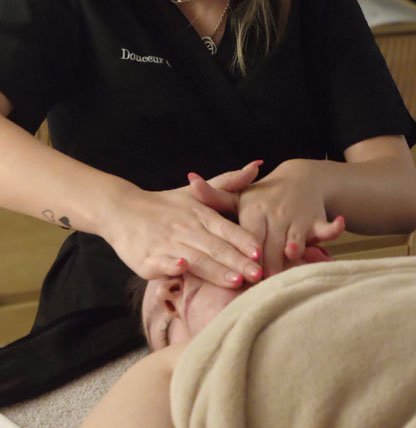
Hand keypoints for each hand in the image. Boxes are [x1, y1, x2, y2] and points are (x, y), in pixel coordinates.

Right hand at [101, 161, 263, 286]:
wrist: (121, 209)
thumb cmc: (166, 205)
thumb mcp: (197, 192)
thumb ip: (229, 182)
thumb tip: (258, 165)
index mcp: (200, 215)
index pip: (226, 229)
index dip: (243, 240)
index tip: (261, 251)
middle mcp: (186, 229)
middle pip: (215, 247)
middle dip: (238, 262)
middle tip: (259, 275)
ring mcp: (166, 244)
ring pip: (194, 258)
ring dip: (214, 270)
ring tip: (235, 281)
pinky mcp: (147, 259)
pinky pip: (160, 262)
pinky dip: (170, 265)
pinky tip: (181, 268)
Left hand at [188, 159, 344, 276]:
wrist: (301, 178)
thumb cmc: (263, 196)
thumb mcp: (239, 195)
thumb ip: (214, 196)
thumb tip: (190, 180)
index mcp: (254, 211)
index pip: (247, 238)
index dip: (243, 255)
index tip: (239, 275)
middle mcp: (275, 214)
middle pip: (269, 246)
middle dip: (267, 265)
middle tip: (261, 286)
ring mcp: (297, 218)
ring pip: (294, 241)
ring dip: (293, 251)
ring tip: (289, 267)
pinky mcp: (316, 221)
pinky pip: (326, 228)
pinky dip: (331, 230)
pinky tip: (334, 233)